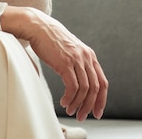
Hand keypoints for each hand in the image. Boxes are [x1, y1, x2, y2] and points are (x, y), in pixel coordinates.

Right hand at [1, 6, 108, 120]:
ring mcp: (76, 59)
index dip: (101, 100)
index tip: (97, 112)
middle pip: (95, 88)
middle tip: (81, 115)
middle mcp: (86, 57)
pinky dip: (70, 98)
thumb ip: (78, 62)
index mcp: (89, 55)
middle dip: (90, 106)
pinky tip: (63, 102)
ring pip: (85, 90)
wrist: (38, 27)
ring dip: (78, 104)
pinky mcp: (65, 62)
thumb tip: (81, 82)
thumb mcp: (70, 50)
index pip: (102, 82)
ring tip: (70, 110)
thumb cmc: (51, 39)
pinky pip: (73, 87)